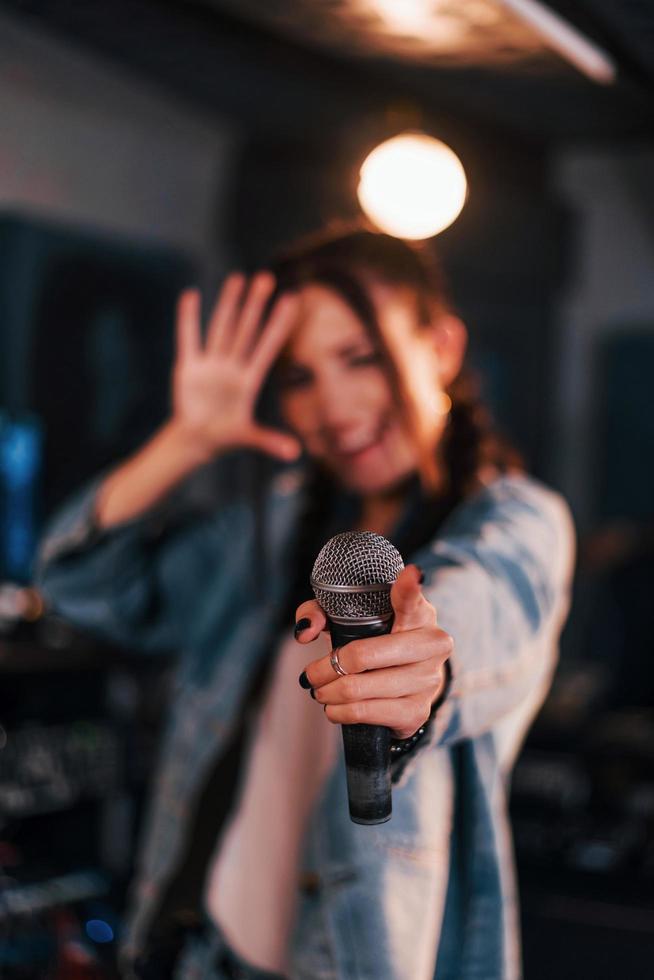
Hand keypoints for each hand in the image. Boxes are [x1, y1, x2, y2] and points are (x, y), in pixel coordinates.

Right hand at [172, 272, 301, 460]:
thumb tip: (295, 454)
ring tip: (238, 277)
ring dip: (229, 303)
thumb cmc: (225, 436)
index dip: (279, 324)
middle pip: (246, 329)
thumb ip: (269, 442)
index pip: (268, 346)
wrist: (197, 439)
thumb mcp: (248, 438)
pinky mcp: (188, 367)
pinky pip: (188, 339)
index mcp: (249, 380)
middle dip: (256, 305)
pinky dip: (188, 319)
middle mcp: (233, 366)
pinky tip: (191, 296)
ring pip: (222, 327)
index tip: (292, 300)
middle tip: (266, 278)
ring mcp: (211, 364)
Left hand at [295, 565, 452, 738]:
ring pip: (358, 688)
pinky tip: (334, 708)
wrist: (410, 680)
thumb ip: (321, 612)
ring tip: (320, 691)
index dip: (408, 587)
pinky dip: (340, 712)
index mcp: (419, 613)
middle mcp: (431, 644)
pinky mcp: (418, 712)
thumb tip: (305, 632)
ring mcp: (428, 680)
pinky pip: (366, 712)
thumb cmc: (376, 640)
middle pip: (362, 655)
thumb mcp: (352, 618)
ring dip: (327, 692)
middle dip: (325, 668)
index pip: (412, 598)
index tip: (410, 574)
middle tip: (310, 674)